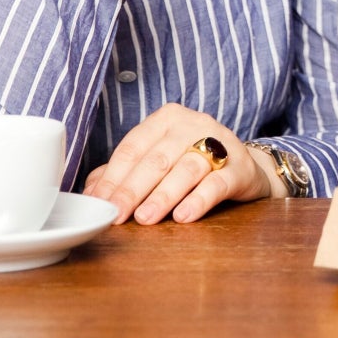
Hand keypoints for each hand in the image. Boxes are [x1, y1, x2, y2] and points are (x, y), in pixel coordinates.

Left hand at [82, 104, 276, 224]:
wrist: (244, 167)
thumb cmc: (191, 162)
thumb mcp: (158, 160)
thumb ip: (126, 172)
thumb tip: (92, 192)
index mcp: (166, 119)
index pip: (132, 147)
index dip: (113, 177)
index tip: (100, 203)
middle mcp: (192, 124)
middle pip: (156, 159)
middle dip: (132, 189)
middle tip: (117, 214)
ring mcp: (218, 143)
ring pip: (184, 169)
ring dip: (162, 196)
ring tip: (145, 218)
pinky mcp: (239, 167)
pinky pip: (216, 183)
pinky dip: (198, 200)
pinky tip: (183, 216)